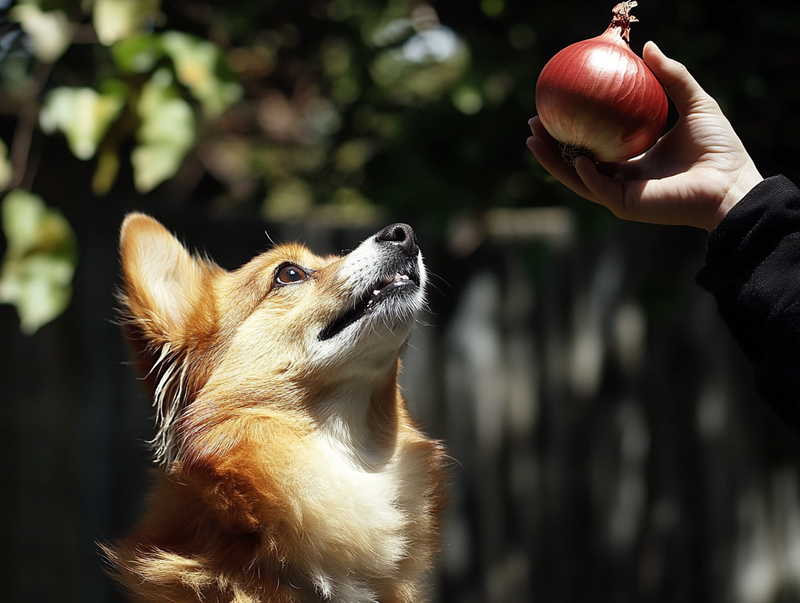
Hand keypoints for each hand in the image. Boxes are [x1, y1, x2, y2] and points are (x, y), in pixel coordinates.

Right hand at [527, 42, 762, 230]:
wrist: (731, 184)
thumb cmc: (719, 148)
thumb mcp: (695, 103)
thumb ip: (673, 77)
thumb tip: (648, 47)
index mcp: (632, 158)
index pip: (593, 143)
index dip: (572, 126)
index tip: (555, 106)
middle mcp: (621, 177)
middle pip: (574, 161)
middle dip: (550, 145)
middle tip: (533, 122)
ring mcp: (620, 193)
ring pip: (576, 177)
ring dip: (553, 162)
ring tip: (534, 139)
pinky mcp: (625, 205)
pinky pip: (598, 188)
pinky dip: (585, 175)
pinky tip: (577, 157)